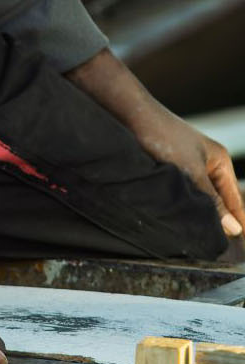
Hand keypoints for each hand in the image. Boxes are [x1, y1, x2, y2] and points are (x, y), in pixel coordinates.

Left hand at [126, 102, 243, 241]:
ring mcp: (187, 166)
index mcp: (219, 162)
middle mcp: (206, 164)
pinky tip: (177, 221)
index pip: (235, 200)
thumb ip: (210, 200)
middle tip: (217, 249)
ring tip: (198, 240)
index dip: (237, 222)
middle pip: (218, 201)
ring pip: (197, 198)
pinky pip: (180, 193)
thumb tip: (232, 228)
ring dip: (197, 215)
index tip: (238, 247)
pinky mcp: (167, 169)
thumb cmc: (163, 135)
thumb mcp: (190, 170)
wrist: (130, 113)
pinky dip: (181, 206)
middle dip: (218, 222)